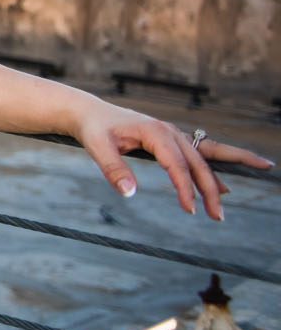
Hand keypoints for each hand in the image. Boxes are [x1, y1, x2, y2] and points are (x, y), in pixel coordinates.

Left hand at [71, 99, 273, 221]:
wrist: (89, 113)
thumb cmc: (93, 129)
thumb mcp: (97, 147)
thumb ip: (113, 169)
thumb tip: (130, 194)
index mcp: (155, 132)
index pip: (177, 164)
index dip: (185, 188)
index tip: (189, 210)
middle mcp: (169, 131)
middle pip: (198, 163)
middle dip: (210, 189)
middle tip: (218, 217)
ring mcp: (173, 135)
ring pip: (206, 155)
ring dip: (220, 177)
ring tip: (240, 190)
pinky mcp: (171, 140)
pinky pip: (199, 154)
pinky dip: (215, 168)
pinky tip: (223, 187)